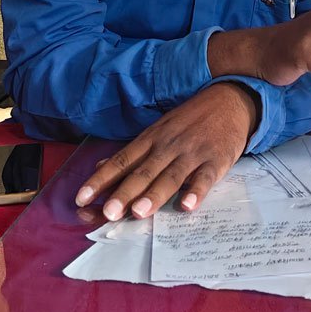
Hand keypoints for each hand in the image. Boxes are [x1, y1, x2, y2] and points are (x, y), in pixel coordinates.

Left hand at [73, 82, 256, 220]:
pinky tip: (188, 205)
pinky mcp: (215, 160)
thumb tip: (99, 168)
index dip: (101, 179)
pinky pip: (204, 178)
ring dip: (154, 194)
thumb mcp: (157, 130)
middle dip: (124, 193)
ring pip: (170, 176)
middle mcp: (167, 146)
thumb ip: (131, 153)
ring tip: (138, 212)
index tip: (81, 198)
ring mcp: (191, 153)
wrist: (229, 99)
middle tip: (107, 213)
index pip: (121, 161)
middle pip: (142, 172)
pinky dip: (196, 191)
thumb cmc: (189, 120)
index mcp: (151, 139)